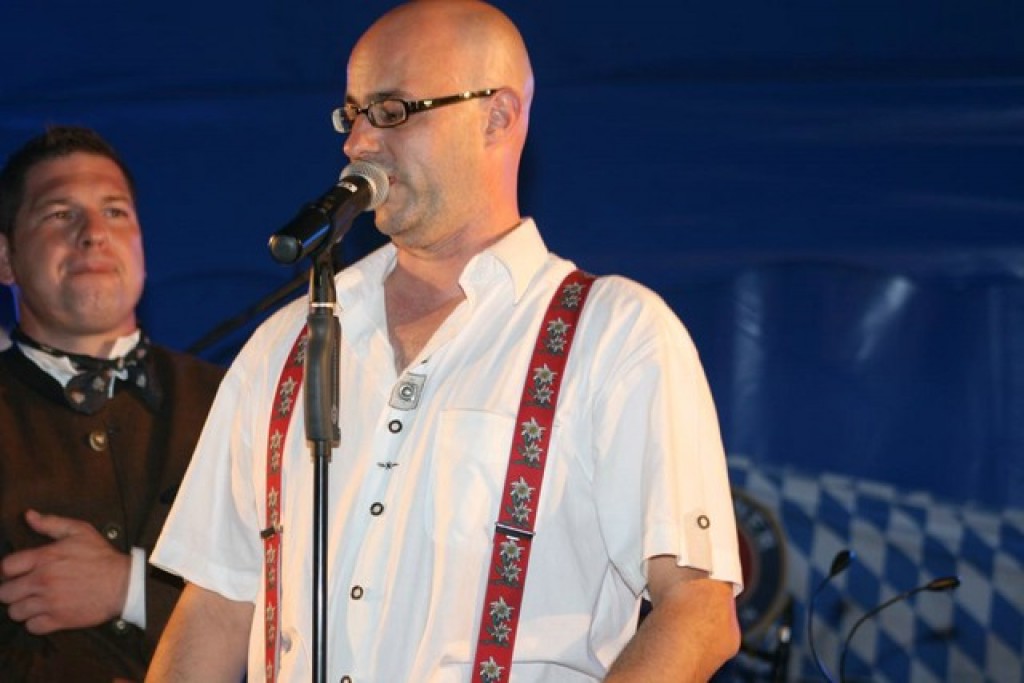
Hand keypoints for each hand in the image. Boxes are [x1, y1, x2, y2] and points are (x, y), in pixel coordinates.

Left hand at [0, 509, 129, 633]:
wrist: (124, 583)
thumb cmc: (102, 556)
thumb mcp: (80, 531)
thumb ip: (51, 523)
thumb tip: (29, 515)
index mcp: (44, 558)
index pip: (6, 567)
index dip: (10, 570)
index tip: (18, 572)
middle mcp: (42, 581)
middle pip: (4, 593)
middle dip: (12, 590)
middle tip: (25, 588)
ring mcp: (49, 603)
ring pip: (15, 612)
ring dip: (22, 607)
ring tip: (34, 602)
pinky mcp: (58, 620)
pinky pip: (32, 627)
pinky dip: (35, 622)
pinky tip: (45, 613)